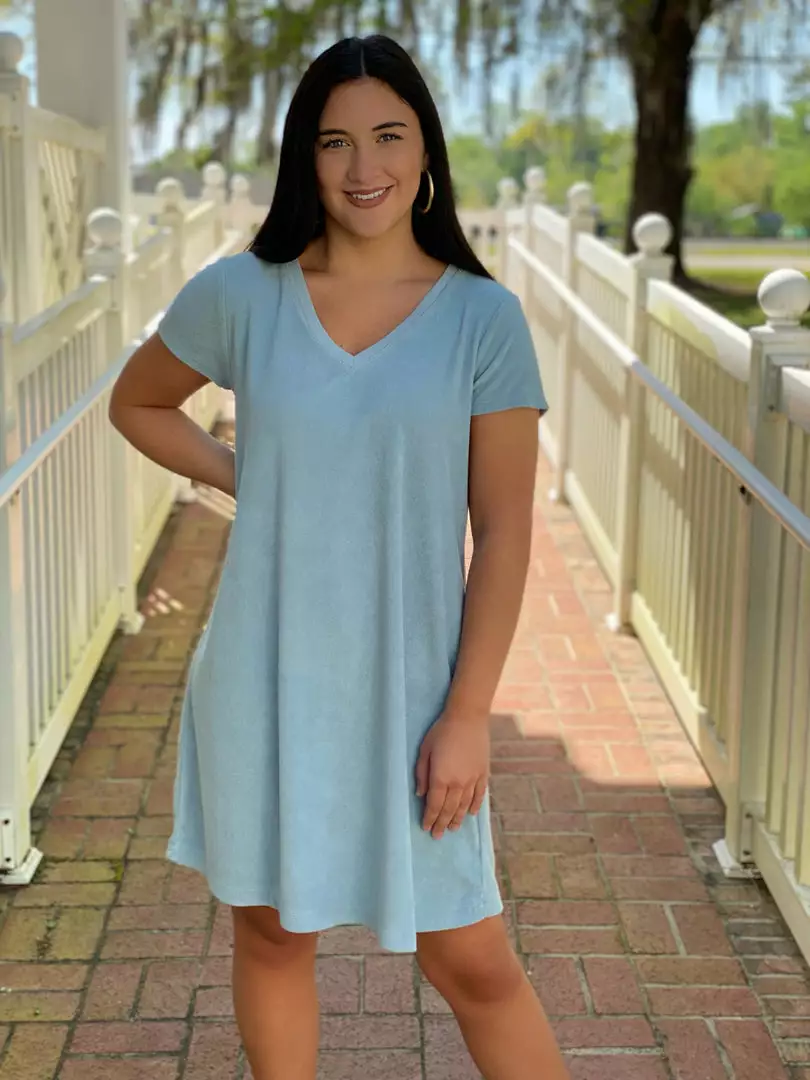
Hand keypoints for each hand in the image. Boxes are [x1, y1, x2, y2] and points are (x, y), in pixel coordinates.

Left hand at [415, 711, 489, 838]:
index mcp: (441, 778)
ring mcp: (472, 779)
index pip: (434, 805)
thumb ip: (422, 774)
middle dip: (442, 823)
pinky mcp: (483, 773)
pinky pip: (479, 795)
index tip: (427, 828)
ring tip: (453, 829)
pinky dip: (475, 806)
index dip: (430, 818)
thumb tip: (420, 795)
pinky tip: (471, 813)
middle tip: (438, 835)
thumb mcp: (424, 750)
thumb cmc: (441, 732)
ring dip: (457, 818)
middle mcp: (458, 783)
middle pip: (449, 809)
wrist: (467, 718)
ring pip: (464, 805)